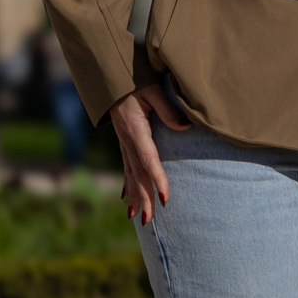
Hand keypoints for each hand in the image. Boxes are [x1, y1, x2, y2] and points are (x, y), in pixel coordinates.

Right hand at [108, 82, 188, 224]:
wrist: (112, 77)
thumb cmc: (135, 81)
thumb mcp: (152, 91)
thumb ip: (167, 109)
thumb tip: (185, 128)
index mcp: (135, 129)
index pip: (148, 159)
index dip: (157, 179)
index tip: (165, 197)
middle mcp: (127, 140)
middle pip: (138, 174)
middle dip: (144, 198)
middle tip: (150, 220)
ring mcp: (124, 143)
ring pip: (131, 175)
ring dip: (135, 197)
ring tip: (139, 218)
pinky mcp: (124, 142)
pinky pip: (126, 167)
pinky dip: (127, 185)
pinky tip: (127, 199)